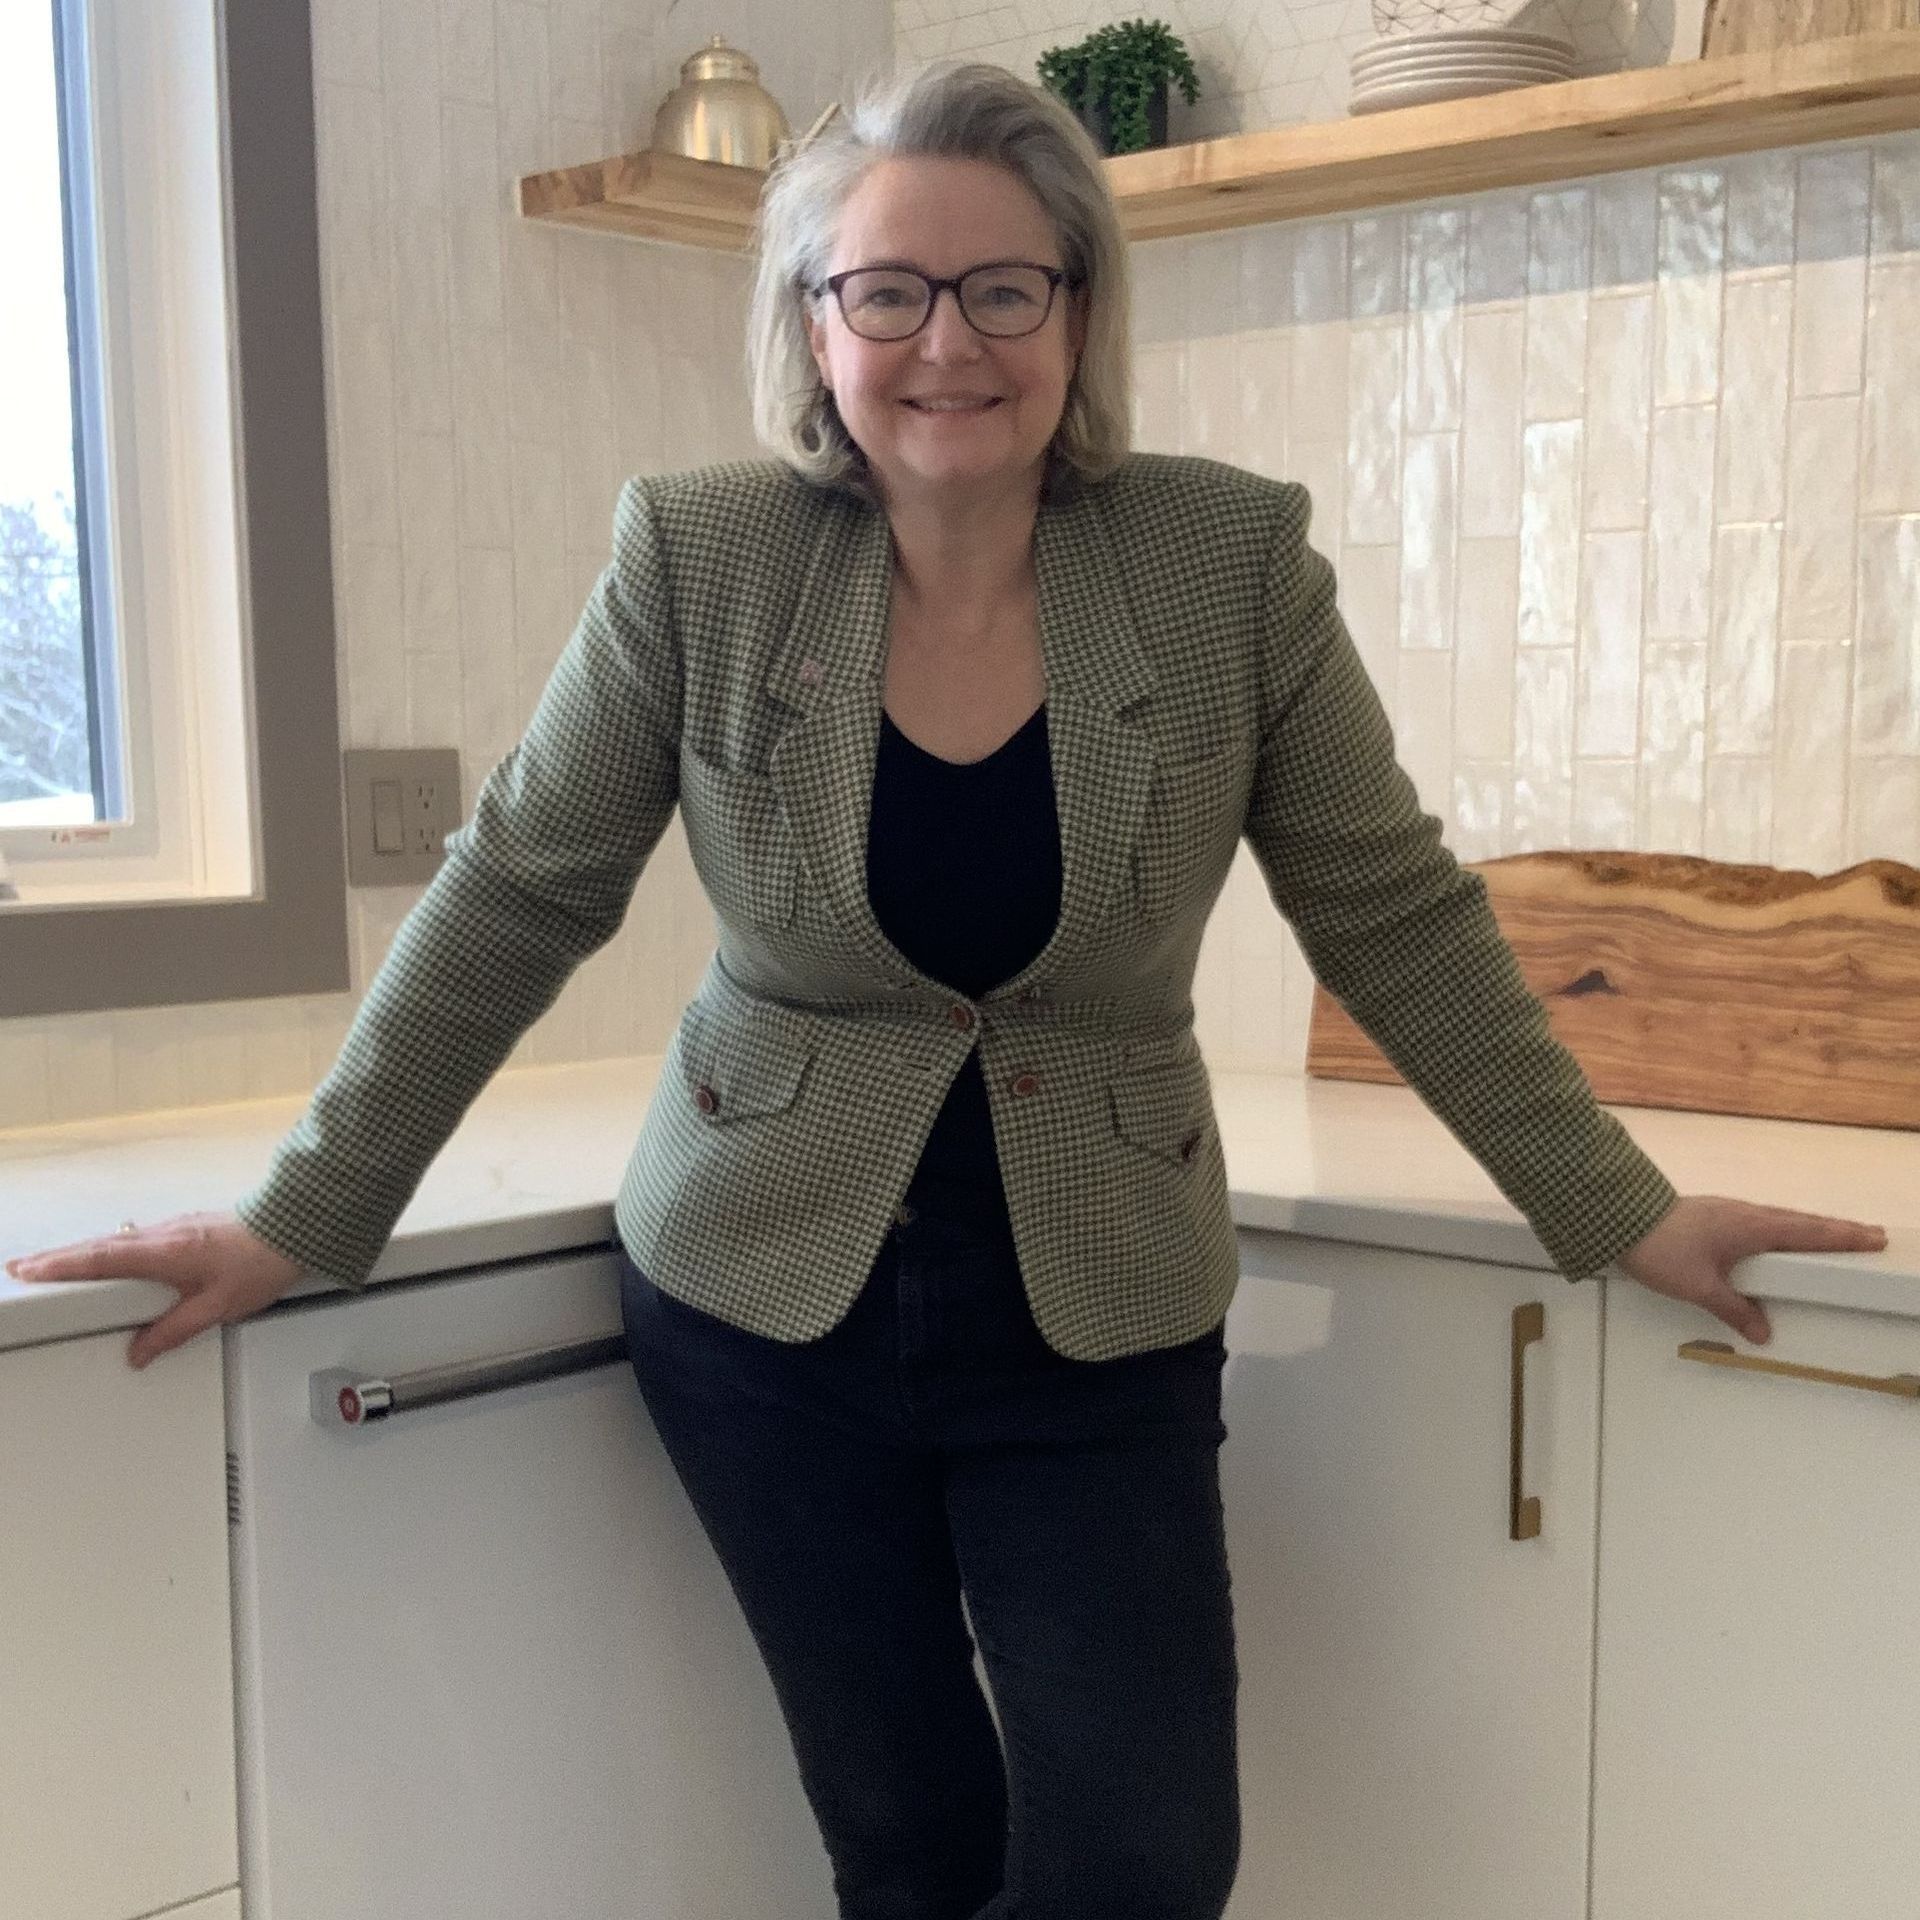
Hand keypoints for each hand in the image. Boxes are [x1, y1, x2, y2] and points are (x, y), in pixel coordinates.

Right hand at [6, 1210, 304, 1369]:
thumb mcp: (218, 1306)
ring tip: (54, 1265)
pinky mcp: (188, 1227)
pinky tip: (109, 1256)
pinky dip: (111, 1247)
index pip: (100, 1260)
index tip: (29, 1271)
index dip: (61, 1266)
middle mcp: (165, 1234)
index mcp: (165, 1252)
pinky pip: (137, 1238)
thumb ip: (174, 1331)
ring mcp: (176, 1227)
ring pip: (117, 1241)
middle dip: (58, 1258)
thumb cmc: (263, 1262)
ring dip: (82, 1252)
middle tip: (23, 1268)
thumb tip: (140, 1352)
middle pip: (100, 1247)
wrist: (296, 1227)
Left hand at [1615, 1195, 1887, 1345]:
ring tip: (1832, 1235)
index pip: (1808, 1233)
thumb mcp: (1700, 1287)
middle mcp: (1745, 1214)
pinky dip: (1781, 1226)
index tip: (1873, 1238)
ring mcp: (1728, 1210)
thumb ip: (1734, 1309)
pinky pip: (1759, 1220)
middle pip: (1801, 1222)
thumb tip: (1762, 1330)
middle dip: (1835, 1230)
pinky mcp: (1713, 1214)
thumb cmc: (1660, 1249)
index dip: (1842, 1238)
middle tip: (1868, 1234)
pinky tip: (1777, 1237)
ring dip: (1809, 1227)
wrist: (1620, 1218)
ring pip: (1780, 1219)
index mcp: (1752, 1228)